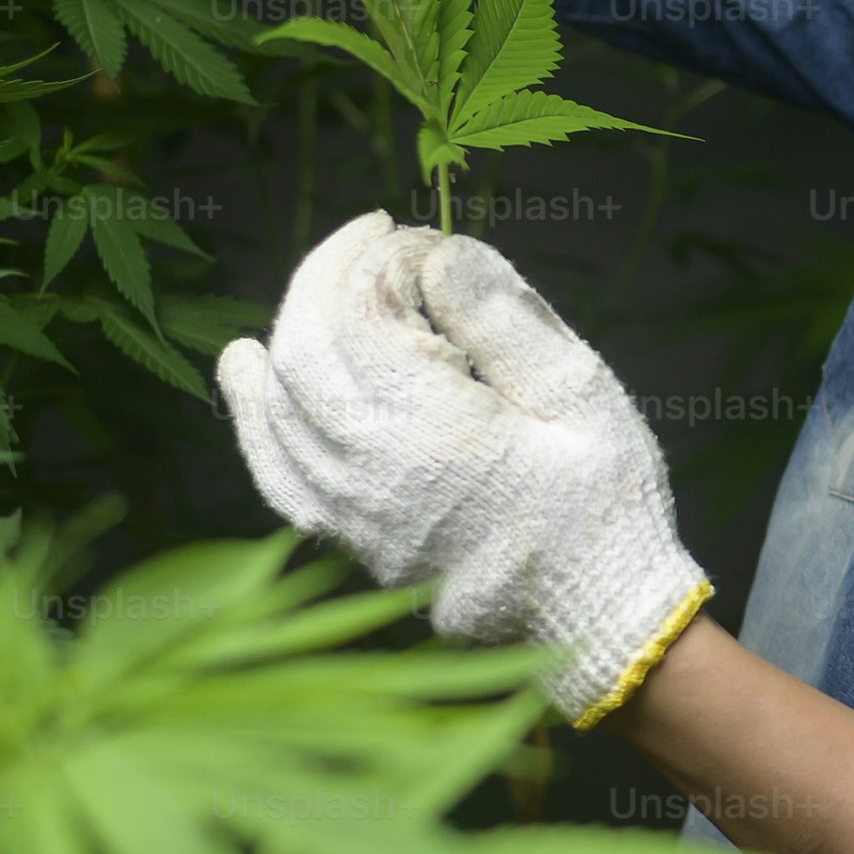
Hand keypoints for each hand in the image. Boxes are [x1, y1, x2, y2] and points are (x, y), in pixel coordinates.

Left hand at [218, 212, 712, 724]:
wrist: (599, 619)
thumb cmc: (605, 502)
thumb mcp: (581, 394)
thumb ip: (504, 318)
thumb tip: (435, 252)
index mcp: (430, 429)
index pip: (359, 311)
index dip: (378, 256)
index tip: (416, 233)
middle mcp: (369, 472)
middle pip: (305, 347)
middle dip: (329, 276)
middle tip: (373, 237)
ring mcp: (350, 513)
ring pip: (280, 400)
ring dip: (294, 326)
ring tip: (331, 281)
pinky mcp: (349, 539)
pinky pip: (273, 467)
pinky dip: (253, 410)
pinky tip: (247, 365)